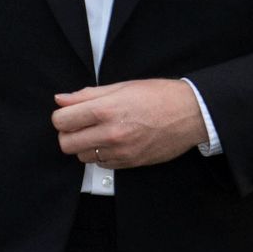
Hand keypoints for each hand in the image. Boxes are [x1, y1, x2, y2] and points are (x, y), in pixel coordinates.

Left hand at [52, 79, 208, 167]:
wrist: (190, 114)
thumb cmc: (160, 97)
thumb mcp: (122, 87)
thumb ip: (87, 95)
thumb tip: (62, 99)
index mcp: (106, 110)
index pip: (61, 121)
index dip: (61, 116)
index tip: (68, 114)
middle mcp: (110, 133)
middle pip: (66, 144)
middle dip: (68, 134)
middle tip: (78, 125)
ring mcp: (120, 151)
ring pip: (82, 157)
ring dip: (85, 145)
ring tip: (99, 132)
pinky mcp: (128, 163)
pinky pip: (101, 164)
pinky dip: (101, 154)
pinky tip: (113, 141)